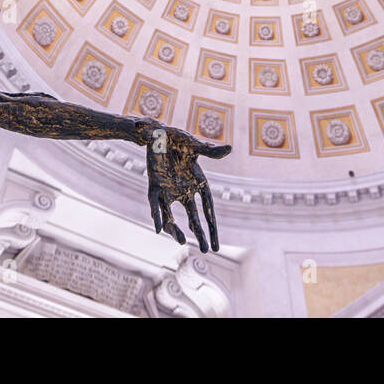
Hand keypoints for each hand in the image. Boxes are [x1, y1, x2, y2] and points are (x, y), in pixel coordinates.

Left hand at [140, 121, 230, 252]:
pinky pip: (156, 205)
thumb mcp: (193, 145)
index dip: (213, 225)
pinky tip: (158, 228)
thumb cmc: (178, 137)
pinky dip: (157, 215)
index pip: (208, 207)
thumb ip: (209, 150)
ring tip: (183, 241)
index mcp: (198, 180)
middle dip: (201, 233)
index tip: (217, 241)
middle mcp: (184, 189)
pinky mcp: (154, 187)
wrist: (155, 132)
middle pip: (194, 216)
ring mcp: (169, 190)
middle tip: (209, 250)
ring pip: (173, 215)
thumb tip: (229, 148)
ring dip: (176, 229)